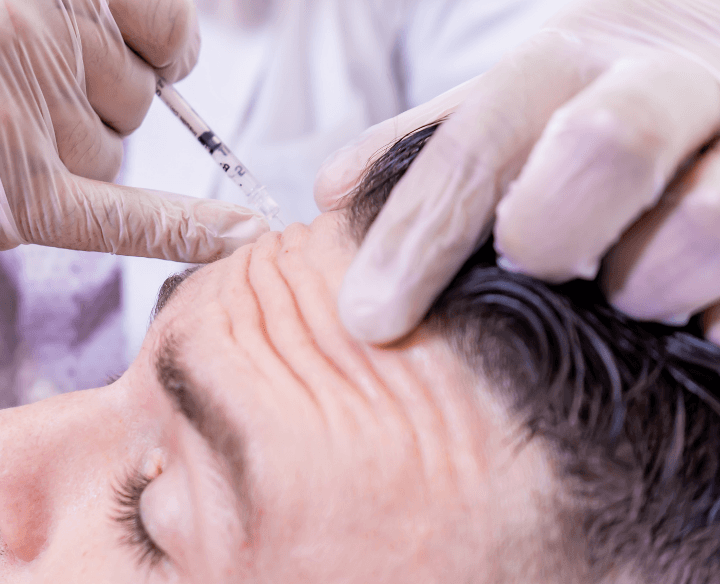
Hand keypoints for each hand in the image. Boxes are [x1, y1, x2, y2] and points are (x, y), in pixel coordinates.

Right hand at [0, 0, 266, 309]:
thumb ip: (54, 18)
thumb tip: (168, 58)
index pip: (153, 16)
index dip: (164, 44)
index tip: (163, 59)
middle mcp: (27, 27)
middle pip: (134, 95)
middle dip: (92, 111)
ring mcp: (18, 109)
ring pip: (112, 155)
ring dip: (67, 164)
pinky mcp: (8, 192)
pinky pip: (119, 215)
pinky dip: (182, 228)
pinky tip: (236, 234)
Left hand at [314, 0, 719, 343]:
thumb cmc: (611, 95)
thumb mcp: (522, 99)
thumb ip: (436, 144)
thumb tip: (332, 191)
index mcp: (577, 55)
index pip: (476, 142)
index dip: (417, 235)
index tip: (368, 318)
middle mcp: (674, 80)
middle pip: (601, 149)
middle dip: (548, 233)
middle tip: (535, 269)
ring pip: (703, 224)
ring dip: (646, 287)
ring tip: (628, 297)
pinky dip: (716, 321)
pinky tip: (695, 323)